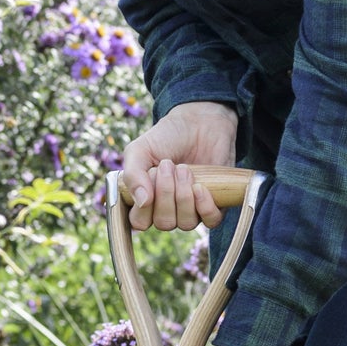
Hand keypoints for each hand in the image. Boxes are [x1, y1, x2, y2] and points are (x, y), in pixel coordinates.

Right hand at [120, 100, 236, 232]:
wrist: (199, 122)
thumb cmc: (166, 137)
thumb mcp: (140, 150)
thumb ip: (132, 174)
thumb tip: (142, 202)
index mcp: (145, 200)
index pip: (139, 222)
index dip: (144, 206)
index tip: (149, 176)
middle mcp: (167, 210)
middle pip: (164, 223)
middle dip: (166, 193)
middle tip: (169, 165)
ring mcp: (191, 209)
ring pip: (186, 223)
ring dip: (184, 195)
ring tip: (184, 169)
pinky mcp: (214, 204)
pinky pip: (210, 221)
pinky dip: (205, 206)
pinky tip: (200, 186)